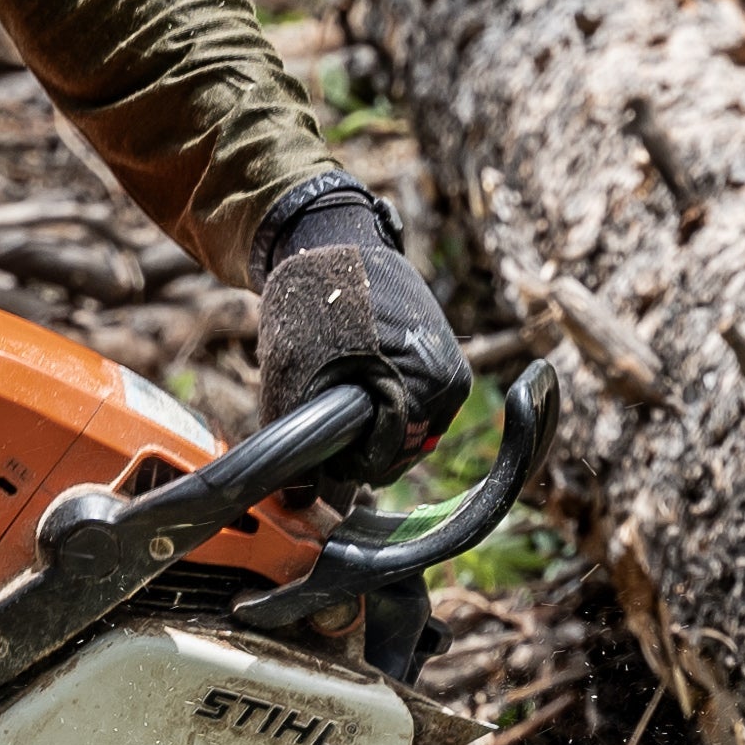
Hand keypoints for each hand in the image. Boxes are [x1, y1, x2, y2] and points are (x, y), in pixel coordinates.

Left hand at [254, 174, 470, 487]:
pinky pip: (418, 406)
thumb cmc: (310, 303)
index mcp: (422, 385)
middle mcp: (450, 382)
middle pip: (403, 450)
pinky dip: (390, 400)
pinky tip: (365, 375)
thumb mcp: (291, 373)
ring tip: (344, 383)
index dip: (346, 460)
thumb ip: (295, 439)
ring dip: (376, 420)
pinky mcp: (448, 360)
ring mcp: (454, 371)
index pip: (387, 459)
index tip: (321, 443)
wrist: (334, 241)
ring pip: (411, 431)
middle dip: (363, 442)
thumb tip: (296, 503)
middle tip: (328, 408)